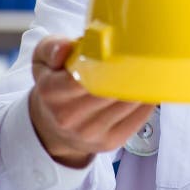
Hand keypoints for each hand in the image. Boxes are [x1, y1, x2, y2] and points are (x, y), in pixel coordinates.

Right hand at [28, 36, 154, 167]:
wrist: (53, 125)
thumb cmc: (55, 84)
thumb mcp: (43, 59)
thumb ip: (52, 47)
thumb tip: (67, 48)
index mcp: (51, 91)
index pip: (85, 75)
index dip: (107, 61)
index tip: (123, 48)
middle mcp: (68, 116)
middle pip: (111, 88)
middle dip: (128, 71)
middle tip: (142, 55)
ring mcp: (90, 133)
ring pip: (128, 102)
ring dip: (141, 84)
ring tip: (145, 70)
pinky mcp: (110, 142)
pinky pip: (138, 117)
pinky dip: (146, 101)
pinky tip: (145, 89)